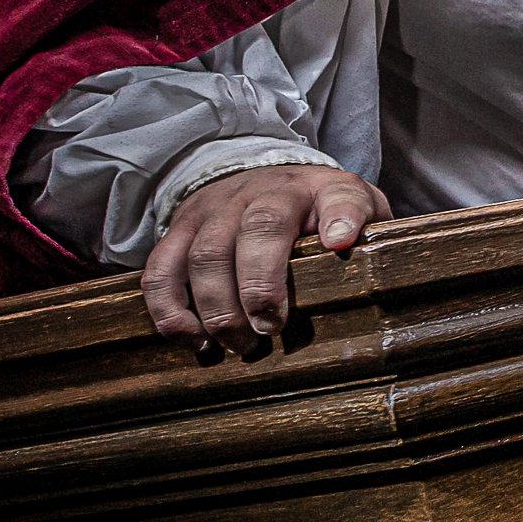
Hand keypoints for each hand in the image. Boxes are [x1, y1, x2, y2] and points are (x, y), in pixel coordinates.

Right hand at [144, 165, 385, 356]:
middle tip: (269, 330)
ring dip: (218, 307)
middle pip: (256, 229)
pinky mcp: (180, 230)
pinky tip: (195, 339)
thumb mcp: (354, 206)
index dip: (340, 217)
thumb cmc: (314, 207)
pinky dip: (171, 309)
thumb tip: (345, 243)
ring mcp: (216, 210)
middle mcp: (262, 192)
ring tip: (238, 344)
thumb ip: (361, 224)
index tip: (339, 243)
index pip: (335, 196)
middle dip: (260, 287)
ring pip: (205, 253)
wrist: (258, 177)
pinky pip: (161, 269)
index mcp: (316, 190)